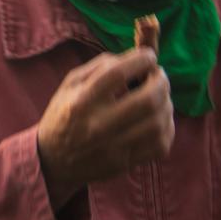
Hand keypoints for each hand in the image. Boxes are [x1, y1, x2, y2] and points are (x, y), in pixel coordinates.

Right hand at [36, 48, 172, 208]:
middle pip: (147, 99)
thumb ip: (99, 67)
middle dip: (161, 81)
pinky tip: (159, 119)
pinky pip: (160, 145)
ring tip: (160, 97)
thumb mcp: (70, 85)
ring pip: (158, 123)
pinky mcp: (124, 163)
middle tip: (159, 76)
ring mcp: (113, 148)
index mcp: (81, 101)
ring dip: (166, 104)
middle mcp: (97, 125)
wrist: (53, 161)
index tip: (149, 56)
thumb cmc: (64, 115)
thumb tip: (133, 58)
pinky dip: (167, 127)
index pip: (118, 74)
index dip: (141, 60)